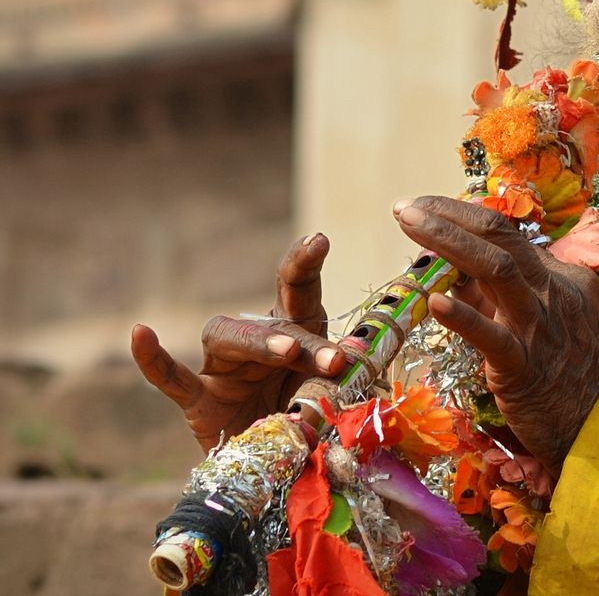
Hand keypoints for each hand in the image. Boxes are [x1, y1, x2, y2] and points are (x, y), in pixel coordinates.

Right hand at [131, 233, 347, 451]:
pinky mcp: (199, 400)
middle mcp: (257, 342)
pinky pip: (171, 377)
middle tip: (334, 359)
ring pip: (227, 338)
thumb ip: (335, 383)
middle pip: (271, 322)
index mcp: (297, 333)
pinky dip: (154, 359)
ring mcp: (223, 368)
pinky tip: (141, 333)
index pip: (298, 290)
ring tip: (288, 353)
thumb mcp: (330, 399)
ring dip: (260, 344)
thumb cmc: (306, 423)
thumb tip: (347, 371)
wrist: (273, 469)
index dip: (304, 263)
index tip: (318, 240)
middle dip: (304, 338)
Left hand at [394, 195, 598, 475]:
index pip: (506, 234)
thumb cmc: (578, 373)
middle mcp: (549, 290)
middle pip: (498, 237)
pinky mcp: (523, 367)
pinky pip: (491, 336)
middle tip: (406, 207)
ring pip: (495, 268)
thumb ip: (516, 296)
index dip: (462, 216)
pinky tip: (435, 302)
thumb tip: (465, 277)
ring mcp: (538, 325)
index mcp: (558, 276)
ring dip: (448, 241)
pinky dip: (464, 317)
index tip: (428, 210)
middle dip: (449, 215)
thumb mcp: (558, 318)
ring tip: (410, 225)